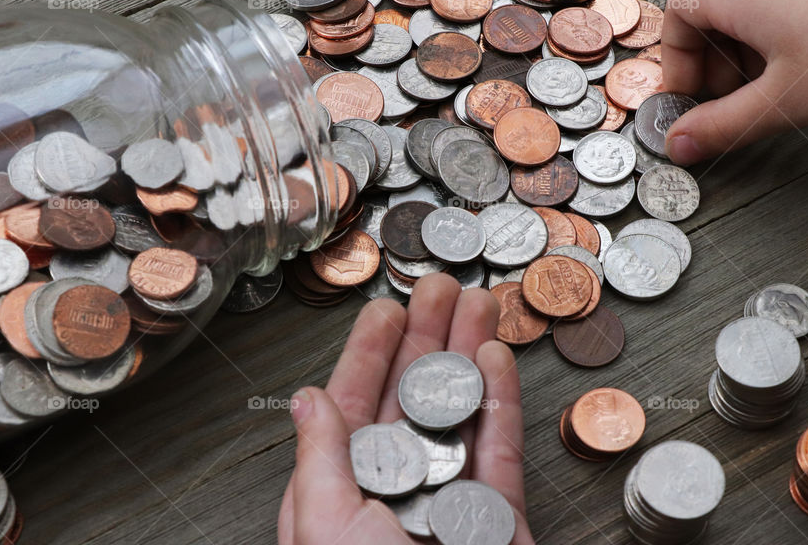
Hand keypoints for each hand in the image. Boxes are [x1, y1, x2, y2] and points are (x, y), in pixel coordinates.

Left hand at [277, 273, 535, 544]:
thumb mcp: (325, 526)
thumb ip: (320, 461)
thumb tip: (306, 399)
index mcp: (343, 493)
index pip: (354, 407)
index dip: (370, 353)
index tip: (387, 310)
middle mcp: (395, 492)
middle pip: (413, 399)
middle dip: (429, 337)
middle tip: (442, 287)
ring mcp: (449, 505)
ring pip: (460, 415)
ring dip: (468, 356)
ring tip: (479, 305)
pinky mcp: (498, 519)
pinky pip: (501, 452)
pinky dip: (501, 403)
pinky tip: (496, 360)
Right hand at [662, 0, 807, 164]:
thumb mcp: (782, 105)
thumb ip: (721, 126)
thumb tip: (682, 141)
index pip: (677, 10)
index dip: (675, 57)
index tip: (688, 92)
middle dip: (703, 41)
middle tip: (721, 85)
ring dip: (736, 26)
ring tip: (761, 71)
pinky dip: (773, 9)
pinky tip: (801, 46)